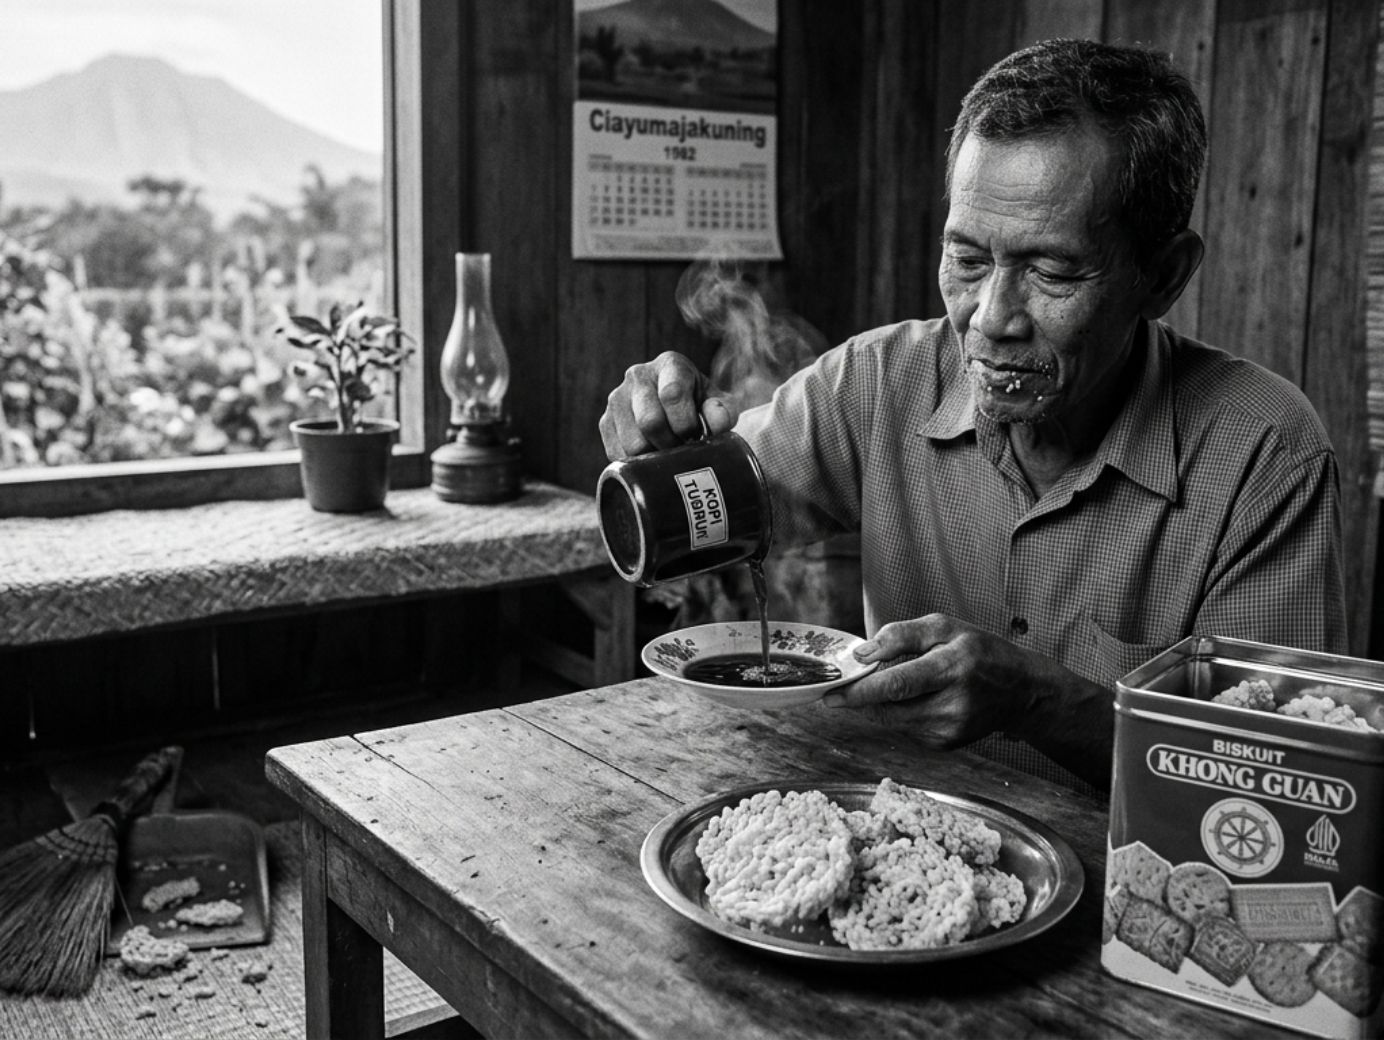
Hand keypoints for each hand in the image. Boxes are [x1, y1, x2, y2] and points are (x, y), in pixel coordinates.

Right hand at [599, 351, 736, 459]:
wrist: (675, 409)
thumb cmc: (700, 406)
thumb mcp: (718, 404)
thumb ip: (724, 412)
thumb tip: (715, 424)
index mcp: (669, 364)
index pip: (672, 394)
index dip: (686, 424)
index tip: (695, 436)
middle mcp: (638, 375)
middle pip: (650, 422)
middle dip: (671, 444)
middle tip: (682, 448)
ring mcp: (617, 398)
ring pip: (633, 443)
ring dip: (654, 457)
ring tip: (667, 452)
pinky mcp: (605, 421)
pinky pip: (618, 454)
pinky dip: (638, 464)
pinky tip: (651, 456)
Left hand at [821, 614, 1049, 746]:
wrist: (1022, 691)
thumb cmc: (980, 652)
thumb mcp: (943, 627)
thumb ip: (899, 635)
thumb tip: (862, 655)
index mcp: (953, 668)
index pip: (897, 685)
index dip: (860, 692)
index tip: (830, 695)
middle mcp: (953, 705)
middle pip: (888, 708)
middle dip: (861, 699)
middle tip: (843, 687)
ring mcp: (950, 730)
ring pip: (893, 720)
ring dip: (882, 704)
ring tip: (899, 683)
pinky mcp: (945, 745)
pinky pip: (907, 728)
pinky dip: (902, 713)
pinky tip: (921, 700)